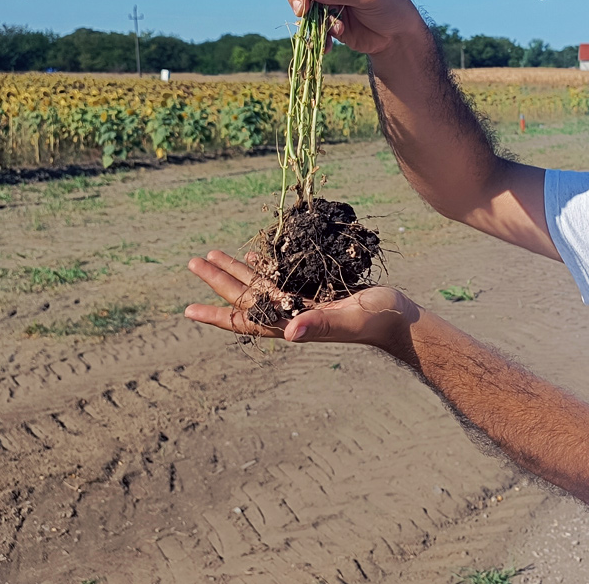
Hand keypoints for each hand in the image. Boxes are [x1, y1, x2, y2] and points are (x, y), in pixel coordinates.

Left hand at [185, 250, 419, 352]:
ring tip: (213, 255)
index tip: (189, 310)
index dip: (218, 315)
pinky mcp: (315, 290)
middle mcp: (292, 313)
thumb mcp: (349, 319)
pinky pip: (281, 277)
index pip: (247, 320)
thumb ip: (319, 324)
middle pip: (246, 297)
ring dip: (236, 271)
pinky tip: (253, 255)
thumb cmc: (378, 320)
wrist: (400, 316)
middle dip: (219, 281)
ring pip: (260, 285)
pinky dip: (264, 266)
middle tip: (193, 262)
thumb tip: (287, 333)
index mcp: (293, 323)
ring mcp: (302, 301)